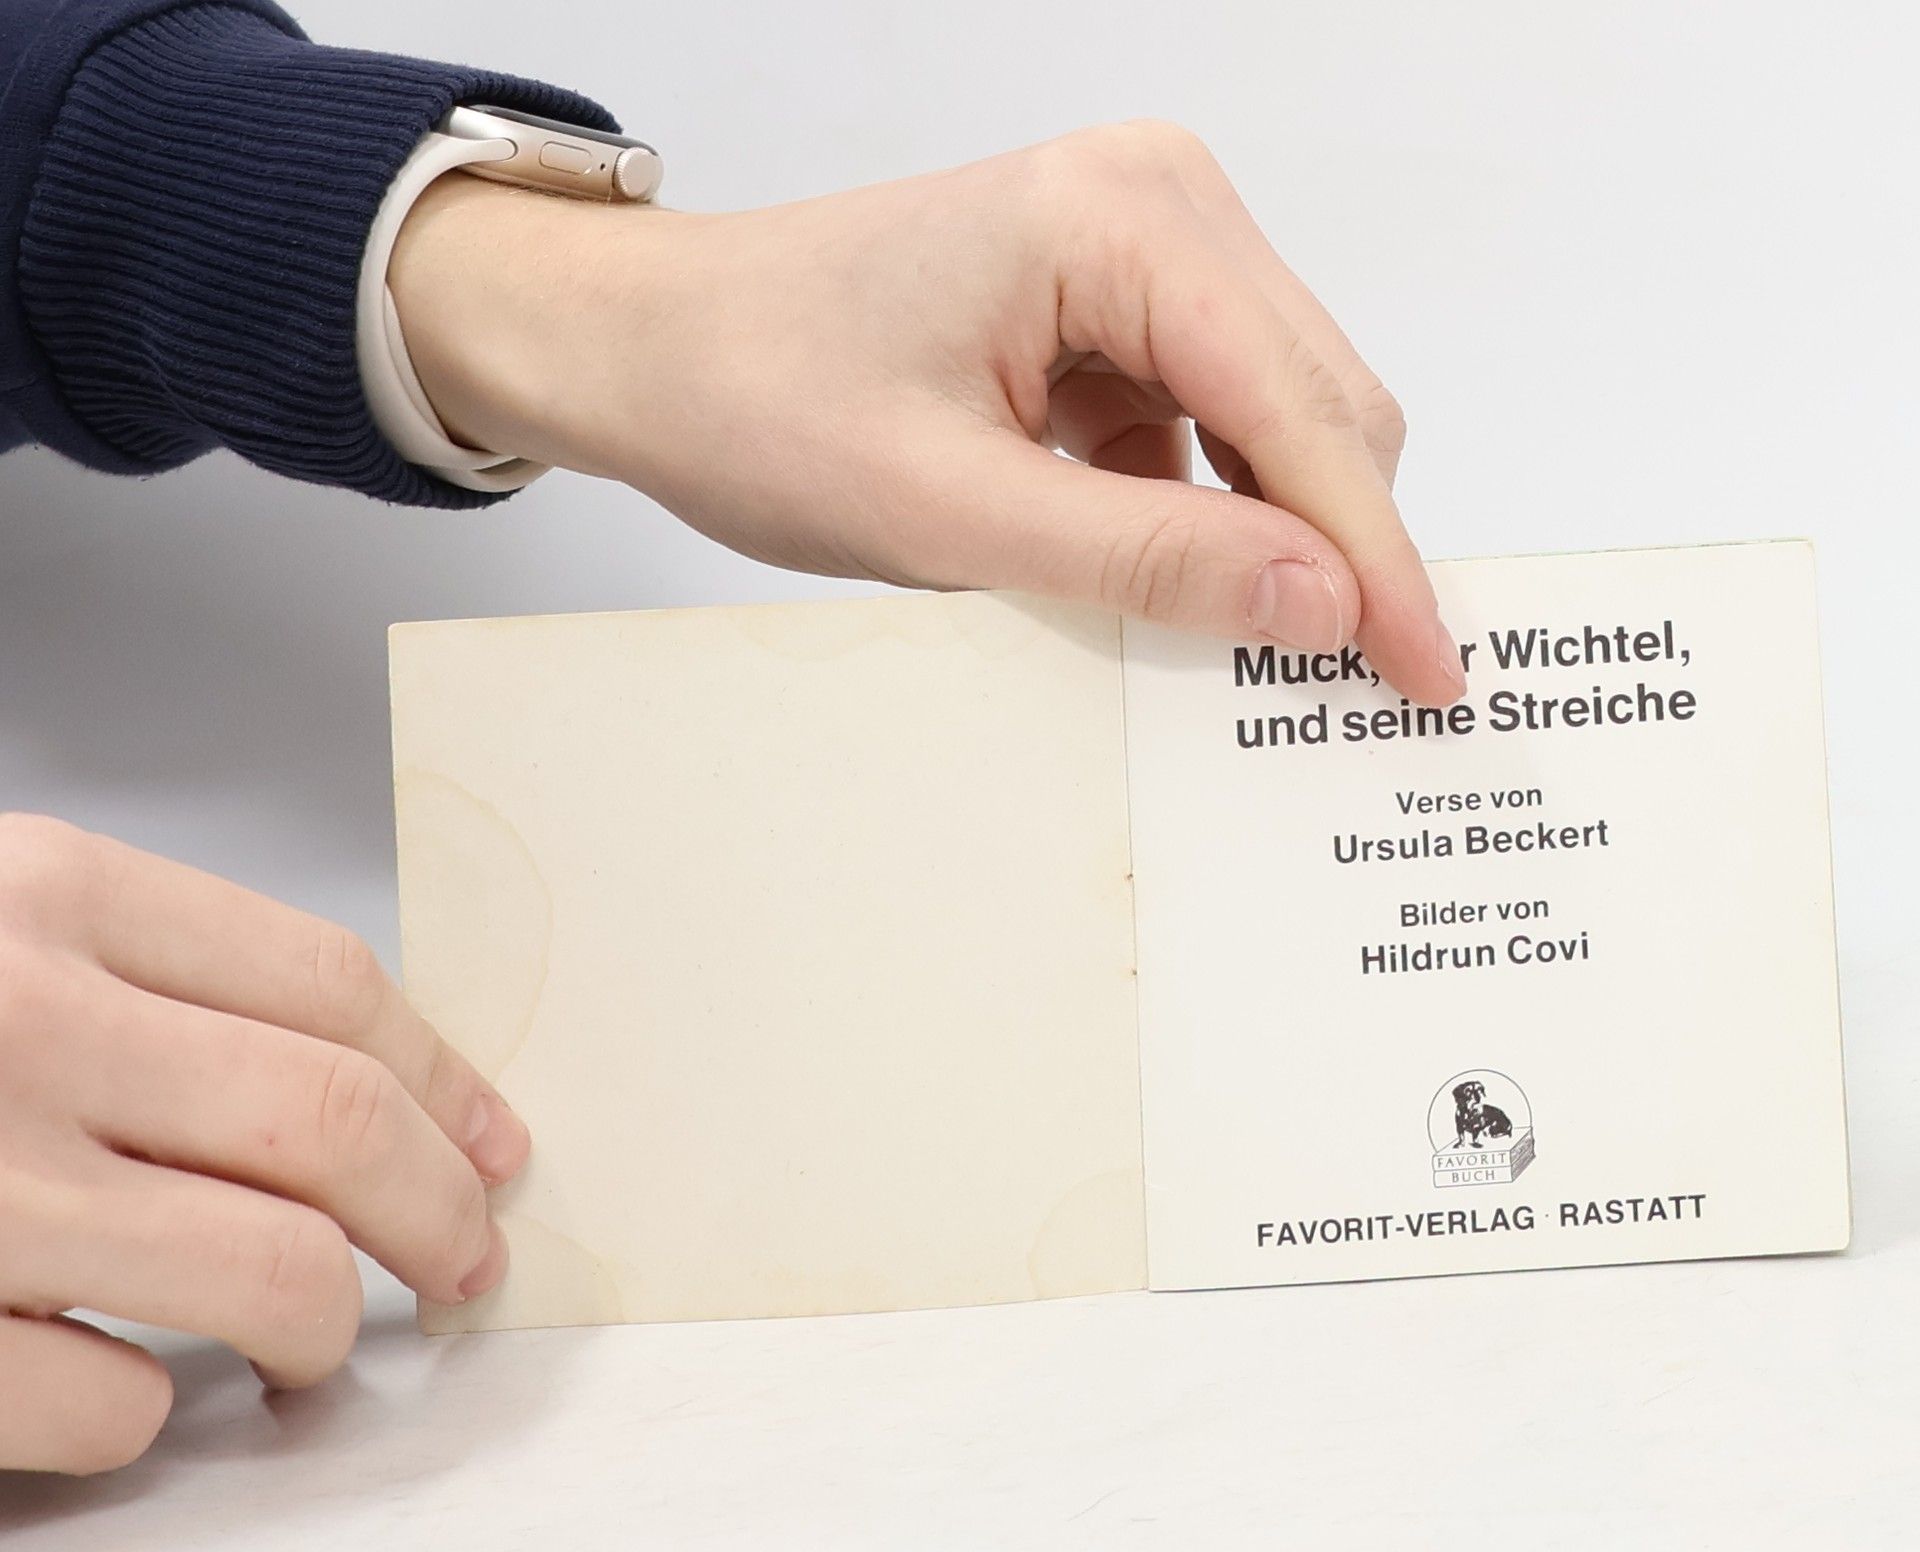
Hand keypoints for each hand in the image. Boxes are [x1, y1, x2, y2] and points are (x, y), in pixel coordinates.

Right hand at [0, 816, 527, 1473]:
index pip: (328, 986)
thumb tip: (372, 1093)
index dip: (443, 1080)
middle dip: (439, 1211)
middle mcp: (21, 1026)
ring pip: (273, 1275)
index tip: (492, 1147)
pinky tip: (122, 1383)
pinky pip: (115, 1408)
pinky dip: (144, 1415)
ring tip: (305, 1341)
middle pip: (338, 1123)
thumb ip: (145, 981)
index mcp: (47, 898)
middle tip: (466, 1261)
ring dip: (324, 1327)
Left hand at [391, 120, 1464, 703]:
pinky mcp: (1120, 307)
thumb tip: (1321, 606)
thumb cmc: (758, 395)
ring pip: (1283, 420)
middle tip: (1353, 698)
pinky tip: (1177, 590)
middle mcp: (1162, 205)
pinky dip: (1213, 516)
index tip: (1429, 678)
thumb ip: (1142, 560)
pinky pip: (1215, 424)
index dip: (1376, 563)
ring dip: (1277, 539)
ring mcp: (1145, 249)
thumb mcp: (948, 512)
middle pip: (1325, 406)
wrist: (653, 348)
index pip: (1307, 413)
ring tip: (1257, 660)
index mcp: (1125, 220)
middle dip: (1341, 552)